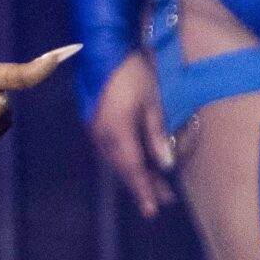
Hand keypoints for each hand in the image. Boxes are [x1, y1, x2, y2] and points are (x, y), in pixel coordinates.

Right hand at [85, 49, 175, 218]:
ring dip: (135, 174)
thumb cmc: (133, 72)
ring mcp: (95, 128)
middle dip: (142, 185)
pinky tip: (138, 162)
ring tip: (156, 185)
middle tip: (164, 201)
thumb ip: (157, 133)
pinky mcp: (94, 121)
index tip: (153, 210)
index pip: (133, 168)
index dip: (143, 190)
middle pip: (123, 168)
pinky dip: (126, 160)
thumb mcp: (151, 100)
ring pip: (116, 160)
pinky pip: (110, 149)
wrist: (102, 48)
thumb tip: (165, 164)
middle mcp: (101, 134)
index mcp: (116, 131)